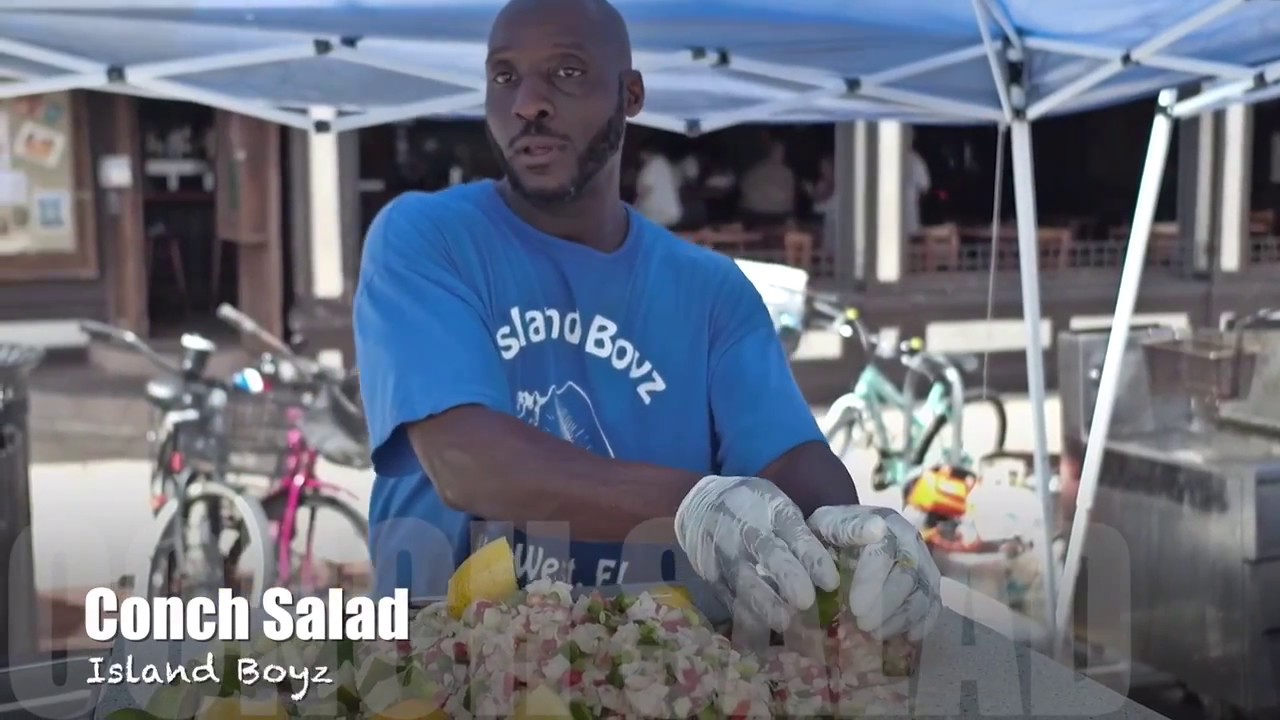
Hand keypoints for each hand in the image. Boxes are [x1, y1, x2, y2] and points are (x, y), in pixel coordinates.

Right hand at [674, 476, 838, 630]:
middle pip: (769, 553)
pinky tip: (759, 632)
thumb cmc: (755, 508)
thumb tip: (857, 549)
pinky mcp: (712, 574)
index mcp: (772, 510)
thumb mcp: (780, 507)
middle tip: (805, 601)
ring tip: (783, 622)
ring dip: (764, 601)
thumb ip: (805, 534)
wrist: (701, 505)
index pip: (795, 533)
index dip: (812, 557)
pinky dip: (743, 613)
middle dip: (787, 576)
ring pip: (745, 578)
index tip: (831, 582)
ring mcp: (726, 552)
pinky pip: (728, 595)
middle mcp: (748, 530)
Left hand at [808, 506, 941, 641]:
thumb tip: (876, 529)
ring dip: (901, 618)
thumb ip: (847, 528)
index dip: (872, 580)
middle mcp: (911, 542)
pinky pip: (933, 605)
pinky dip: (923, 623)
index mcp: (887, 523)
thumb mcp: (829, 524)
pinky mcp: (929, 585)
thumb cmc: (834, 534)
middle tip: (863, 625)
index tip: (856, 607)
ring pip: (923, 593)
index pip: (885, 551)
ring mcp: (923, 564)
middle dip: (886, 604)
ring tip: (876, 635)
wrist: (845, 538)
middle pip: (907, 575)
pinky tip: (907, 638)